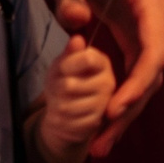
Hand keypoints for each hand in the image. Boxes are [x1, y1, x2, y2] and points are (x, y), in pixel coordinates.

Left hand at [32, 36, 118, 162]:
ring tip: (60, 102)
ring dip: (55, 105)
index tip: (63, 68)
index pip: (86, 59)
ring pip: (66, 106)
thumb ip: (69, 53)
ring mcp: (104, 105)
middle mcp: (108, 82)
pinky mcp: (96, 123)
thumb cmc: (63, 81)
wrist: (64, 111)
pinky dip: (58, 120)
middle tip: (57, 88)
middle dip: (55, 88)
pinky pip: (68, 122)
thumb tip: (77, 39)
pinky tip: (63, 116)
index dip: (67, 65)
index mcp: (102, 62)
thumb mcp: (62, 64)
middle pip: (70, 85)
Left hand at [35, 0, 163, 155]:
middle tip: (103, 142)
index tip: (114, 109)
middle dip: (130, 109)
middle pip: (151, 70)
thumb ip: (73, 1)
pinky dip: (117, 91)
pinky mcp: (126, 28)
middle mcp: (153, 12)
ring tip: (101, 141)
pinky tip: (102, 116)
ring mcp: (141, 21)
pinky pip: (129, 66)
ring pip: (142, 74)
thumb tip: (76, 25)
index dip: (136, 85)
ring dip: (125, 107)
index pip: (153, 50)